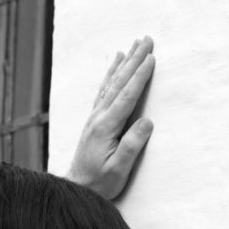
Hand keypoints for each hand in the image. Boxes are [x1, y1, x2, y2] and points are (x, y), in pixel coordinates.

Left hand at [67, 36, 155, 199]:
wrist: (77, 189)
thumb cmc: (100, 183)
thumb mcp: (119, 170)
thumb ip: (132, 146)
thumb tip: (147, 122)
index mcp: (106, 127)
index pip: (126, 97)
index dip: (139, 77)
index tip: (151, 58)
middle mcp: (98, 118)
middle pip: (119, 83)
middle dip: (134, 60)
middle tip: (147, 40)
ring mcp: (95, 117)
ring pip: (111, 83)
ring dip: (124, 62)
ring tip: (134, 44)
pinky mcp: (94, 120)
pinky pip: (104, 90)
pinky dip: (112, 73)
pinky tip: (116, 62)